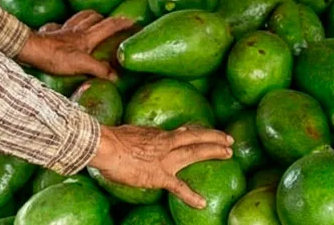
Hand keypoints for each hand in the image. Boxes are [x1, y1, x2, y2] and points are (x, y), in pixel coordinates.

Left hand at [16, 10, 134, 80]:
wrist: (30, 49)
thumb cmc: (55, 56)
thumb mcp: (81, 64)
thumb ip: (99, 69)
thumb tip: (116, 76)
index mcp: (86, 37)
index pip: (109, 26)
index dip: (122, 23)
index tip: (134, 21)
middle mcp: (75, 30)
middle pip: (93, 17)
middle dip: (105, 17)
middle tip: (111, 21)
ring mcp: (62, 30)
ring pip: (78, 17)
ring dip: (87, 16)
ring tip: (92, 19)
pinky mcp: (50, 33)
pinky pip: (58, 25)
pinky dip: (64, 25)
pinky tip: (62, 28)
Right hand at [88, 124, 234, 208]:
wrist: (105, 147)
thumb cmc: (110, 138)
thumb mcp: (129, 131)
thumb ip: (140, 134)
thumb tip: (143, 134)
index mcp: (156, 135)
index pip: (180, 133)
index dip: (194, 133)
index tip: (203, 133)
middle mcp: (165, 144)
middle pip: (194, 138)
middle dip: (213, 138)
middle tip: (228, 140)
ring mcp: (164, 159)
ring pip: (194, 153)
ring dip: (212, 152)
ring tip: (228, 153)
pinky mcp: (159, 175)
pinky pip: (178, 187)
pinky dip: (191, 196)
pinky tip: (201, 203)